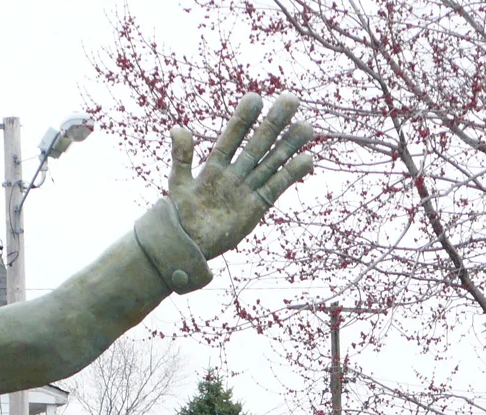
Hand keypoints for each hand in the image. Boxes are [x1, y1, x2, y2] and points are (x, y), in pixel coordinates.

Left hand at [168, 93, 314, 257]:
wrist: (189, 245)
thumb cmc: (180, 214)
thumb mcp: (178, 183)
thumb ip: (181, 157)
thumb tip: (178, 128)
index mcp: (215, 164)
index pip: (232, 136)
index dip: (243, 118)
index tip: (255, 98)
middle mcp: (236, 172)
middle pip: (258, 143)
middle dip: (274, 123)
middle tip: (291, 99)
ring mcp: (248, 188)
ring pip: (272, 162)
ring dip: (289, 145)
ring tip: (307, 126)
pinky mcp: (258, 205)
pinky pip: (277, 187)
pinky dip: (291, 174)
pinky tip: (308, 159)